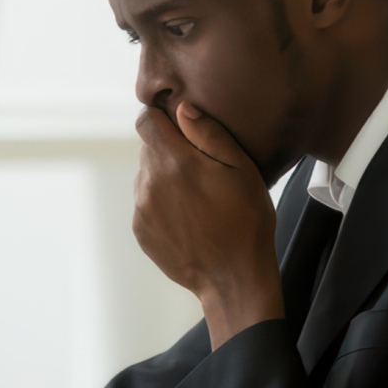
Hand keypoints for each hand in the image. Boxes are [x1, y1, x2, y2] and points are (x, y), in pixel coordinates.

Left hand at [134, 102, 283, 348]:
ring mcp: (142, 208)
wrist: (233, 279)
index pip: (145, 121)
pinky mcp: (141, 230)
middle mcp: (150, 182)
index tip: (180, 126)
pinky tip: (189, 217)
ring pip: (147, 176)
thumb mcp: (241, 169)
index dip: (162, 118)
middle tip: (201, 168)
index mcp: (174, 161)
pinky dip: (162, 203)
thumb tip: (182, 108)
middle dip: (170, 150)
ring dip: (165, 178)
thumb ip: (209, 134)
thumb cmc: (246, 221)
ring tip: (198, 197)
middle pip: (148, 149)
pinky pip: (146, 203)